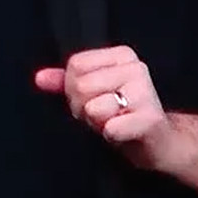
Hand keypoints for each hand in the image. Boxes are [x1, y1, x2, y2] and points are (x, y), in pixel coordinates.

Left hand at [35, 46, 178, 169]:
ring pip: (93, 107)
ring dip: (97, 122)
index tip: (94, 97)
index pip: (76, 65)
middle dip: (83, 107)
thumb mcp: (91, 93)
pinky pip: (110, 128)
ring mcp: (146, 93)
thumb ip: (64, 82)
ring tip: (115, 121)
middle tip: (104, 114)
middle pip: (81, 86)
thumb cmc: (122, 113)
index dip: (74, 88)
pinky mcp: (150, 118)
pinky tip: (125, 132)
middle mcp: (137, 68)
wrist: (158, 142)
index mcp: (122, 55)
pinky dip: (111, 135)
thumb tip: (40, 78)